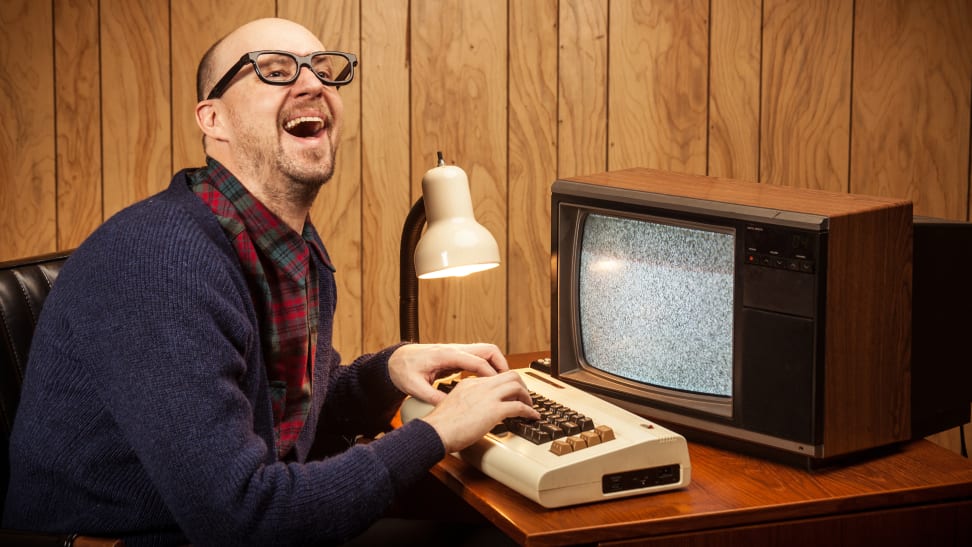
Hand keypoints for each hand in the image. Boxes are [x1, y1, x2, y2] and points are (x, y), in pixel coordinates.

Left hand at [388, 343, 508, 403]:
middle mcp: (454, 350)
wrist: (394, 360)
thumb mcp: (415, 387)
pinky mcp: (456, 356)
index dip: (492, 375)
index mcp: (446, 355)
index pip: (477, 361)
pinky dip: (488, 367)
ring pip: (486, 351)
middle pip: (488, 350)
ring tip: (502, 383)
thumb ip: (432, 397)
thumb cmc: (403, 370)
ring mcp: (456, 351)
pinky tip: (488, 382)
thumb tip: (449, 407)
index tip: (500, 388)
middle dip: (502, 365)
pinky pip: (478, 357)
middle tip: (509, 382)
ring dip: (497, 365)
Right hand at [419, 371, 539, 452]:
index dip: (505, 385)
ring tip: (530, 406)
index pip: (494, 378)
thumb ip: (464, 404)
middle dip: (521, 385)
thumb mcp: (452, 406)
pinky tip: (532, 417)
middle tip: (525, 396)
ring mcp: (488, 397)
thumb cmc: (439, 426)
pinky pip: (519, 406)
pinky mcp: (494, 410)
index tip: (510, 394)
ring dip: (527, 396)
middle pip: (510, 375)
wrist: (435, 432)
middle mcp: (480, 386)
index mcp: (469, 384)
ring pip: (517, 386)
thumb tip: (472, 412)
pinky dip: (529, 411)